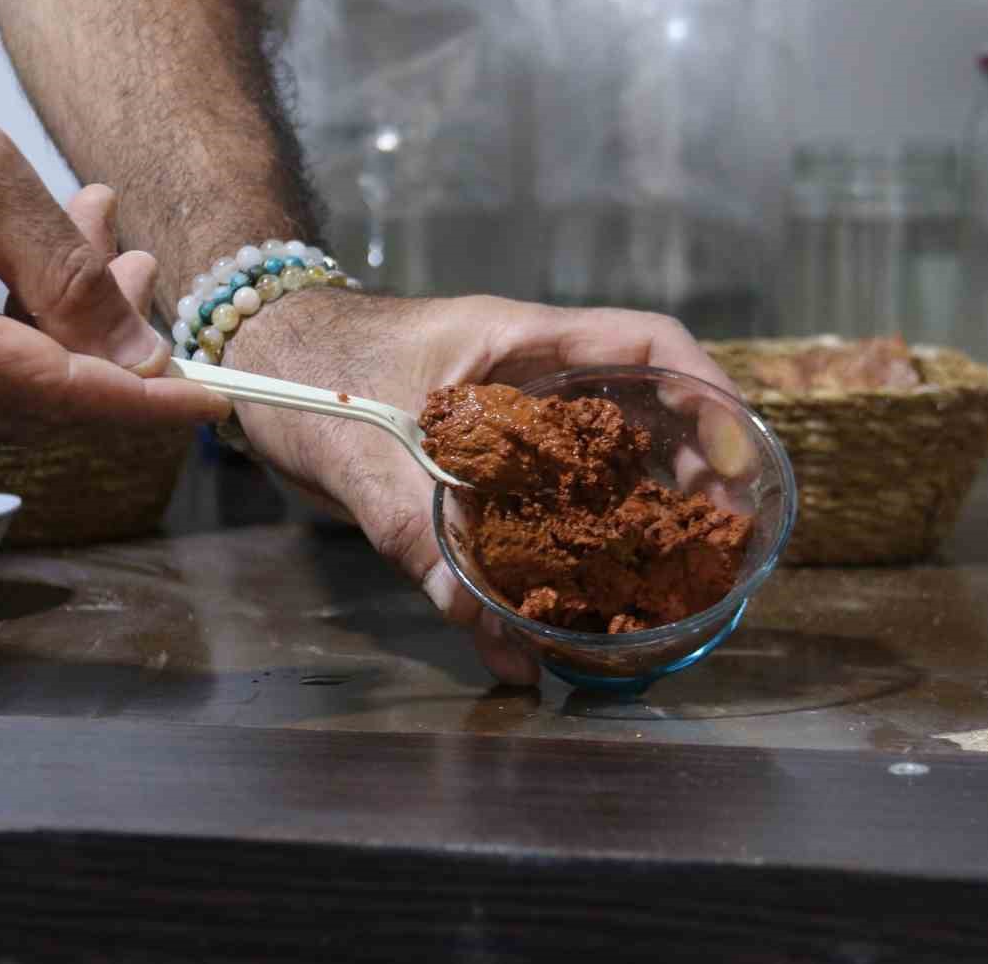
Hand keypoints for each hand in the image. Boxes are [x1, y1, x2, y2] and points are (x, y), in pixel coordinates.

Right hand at [0, 21, 227, 434]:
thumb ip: (66, 273)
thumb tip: (139, 358)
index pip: (54, 396)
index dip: (144, 403)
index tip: (215, 402)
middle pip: (32, 402)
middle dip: (104, 343)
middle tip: (142, 262)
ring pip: (1, 386)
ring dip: (63, 323)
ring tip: (98, 232)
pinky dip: (16, 321)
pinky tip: (42, 254)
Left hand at [227, 290, 745, 685]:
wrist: (250, 362)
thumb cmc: (306, 374)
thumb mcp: (367, 455)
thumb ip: (426, 541)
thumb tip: (501, 646)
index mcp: (520, 342)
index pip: (646, 342)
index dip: (709, 391)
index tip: (737, 457)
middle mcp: (528, 379)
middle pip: (643, 409)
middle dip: (692, 469)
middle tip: (716, 538)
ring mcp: (507, 420)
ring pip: (600, 459)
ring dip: (639, 511)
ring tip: (672, 575)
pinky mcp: (478, 463)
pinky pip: (545, 500)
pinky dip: (570, 543)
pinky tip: (582, 598)